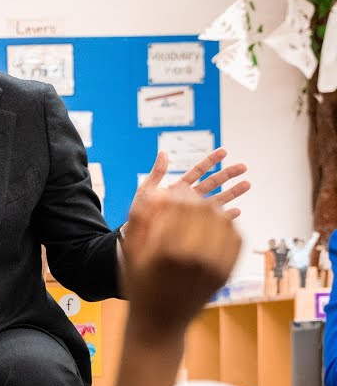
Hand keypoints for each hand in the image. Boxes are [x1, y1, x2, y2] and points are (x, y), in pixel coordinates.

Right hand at [122, 184, 240, 337]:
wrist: (160, 323)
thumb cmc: (139, 286)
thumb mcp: (130, 254)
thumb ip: (140, 220)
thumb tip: (157, 192)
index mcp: (168, 253)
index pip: (182, 208)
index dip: (179, 194)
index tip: (173, 189)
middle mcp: (195, 260)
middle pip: (205, 211)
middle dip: (196, 199)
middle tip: (187, 196)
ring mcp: (214, 268)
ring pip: (224, 222)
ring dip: (213, 209)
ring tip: (200, 208)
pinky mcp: (225, 273)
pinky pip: (235, 239)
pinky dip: (228, 225)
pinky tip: (215, 222)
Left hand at [130, 148, 249, 223]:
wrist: (138, 233)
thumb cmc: (140, 212)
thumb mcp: (146, 190)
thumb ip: (157, 172)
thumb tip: (163, 152)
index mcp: (179, 187)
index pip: (198, 171)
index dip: (211, 161)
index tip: (224, 151)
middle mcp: (189, 198)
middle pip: (212, 183)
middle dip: (228, 174)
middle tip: (244, 167)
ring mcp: (194, 211)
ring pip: (217, 199)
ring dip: (232, 192)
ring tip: (247, 184)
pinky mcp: (195, 226)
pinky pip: (213, 221)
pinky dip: (224, 216)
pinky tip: (236, 211)